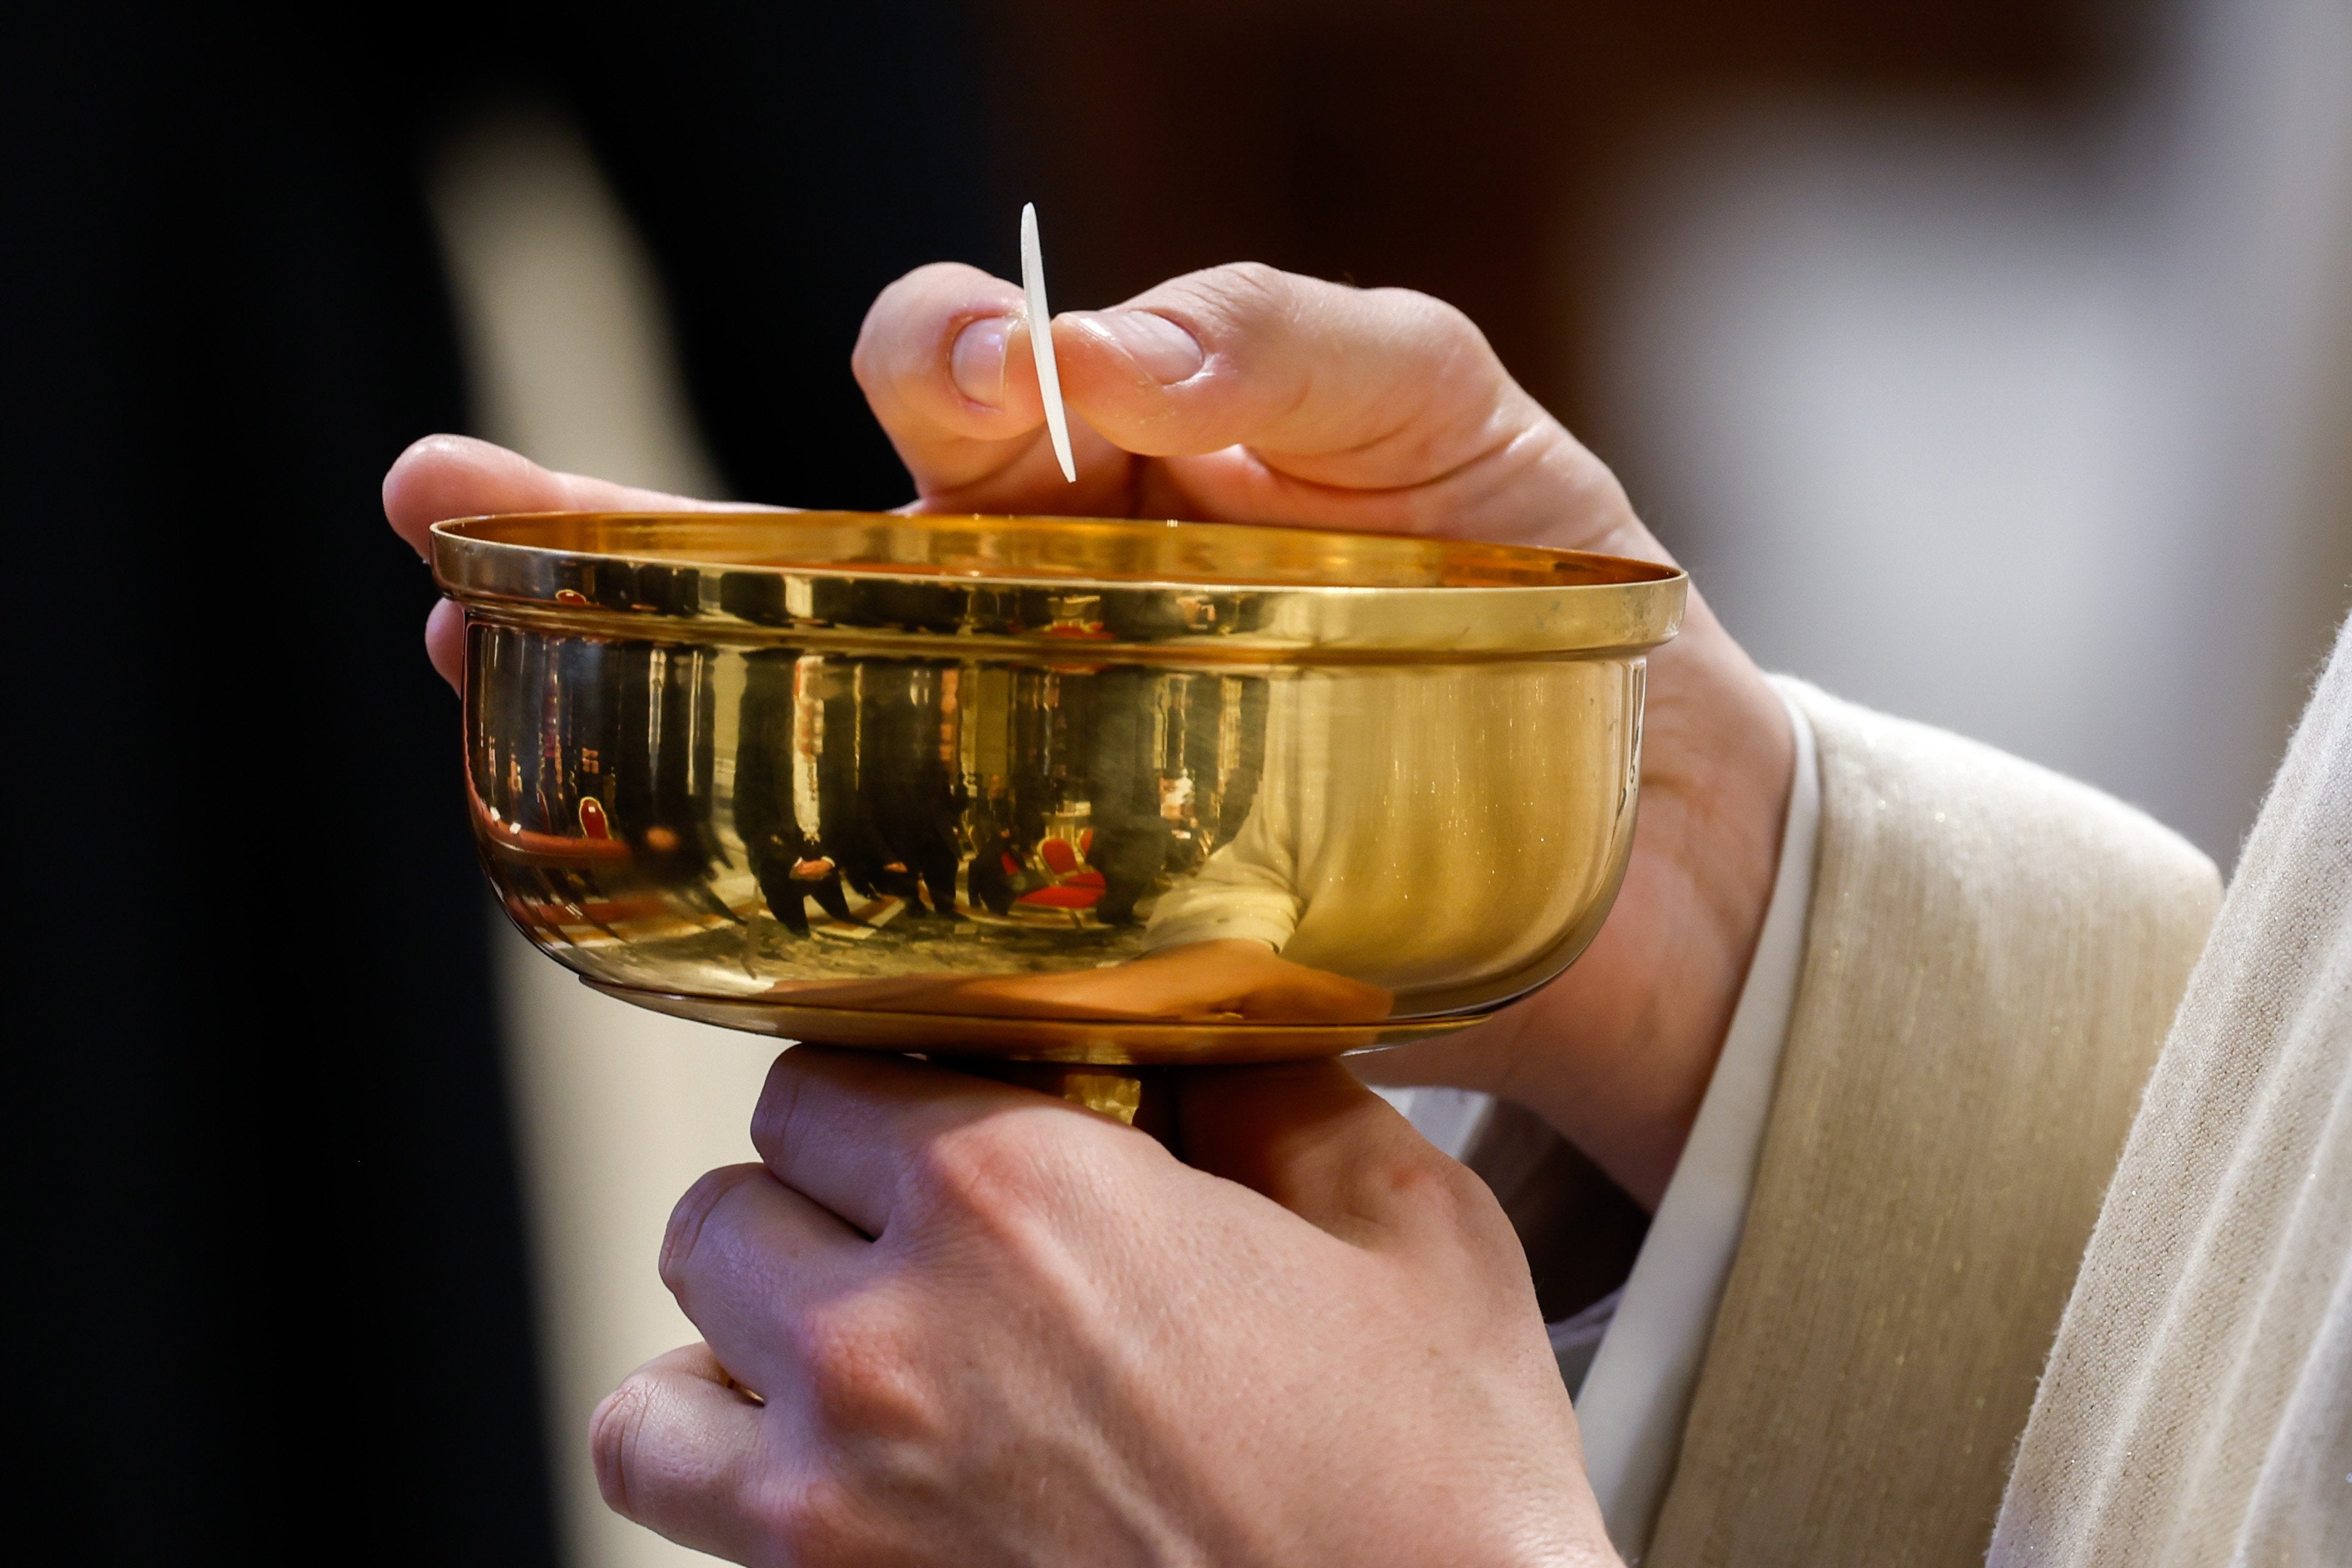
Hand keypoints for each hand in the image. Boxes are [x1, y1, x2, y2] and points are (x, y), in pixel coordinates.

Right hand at [382, 261, 1792, 1199]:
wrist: (1648, 852)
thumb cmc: (1541, 602)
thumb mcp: (1456, 428)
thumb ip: (1310, 350)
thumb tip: (1122, 348)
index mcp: (1114, 474)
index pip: (958, 390)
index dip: (922, 362)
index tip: (973, 387)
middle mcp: (1039, 622)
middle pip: (800, 565)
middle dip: (617, 532)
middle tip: (459, 509)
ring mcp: (1037, 784)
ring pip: (797, 734)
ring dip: (626, 697)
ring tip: (473, 660)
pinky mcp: (1067, 939)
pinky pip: (897, 908)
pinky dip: (782, 898)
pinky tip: (659, 886)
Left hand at [592, 1048, 1620, 1566]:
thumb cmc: (1435, 1496)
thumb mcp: (1409, 1232)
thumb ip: (1279, 1095)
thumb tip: (1206, 1035)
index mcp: (1016, 1196)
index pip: (818, 1078)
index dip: (884, 1098)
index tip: (937, 1127)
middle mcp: (887, 1338)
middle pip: (725, 1211)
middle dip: (810, 1212)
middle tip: (909, 1242)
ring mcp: (835, 1503)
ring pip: (657, 1382)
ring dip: (732, 1353)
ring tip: (837, 1359)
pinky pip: (676, 1511)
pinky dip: (716, 1478)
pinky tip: (824, 1470)